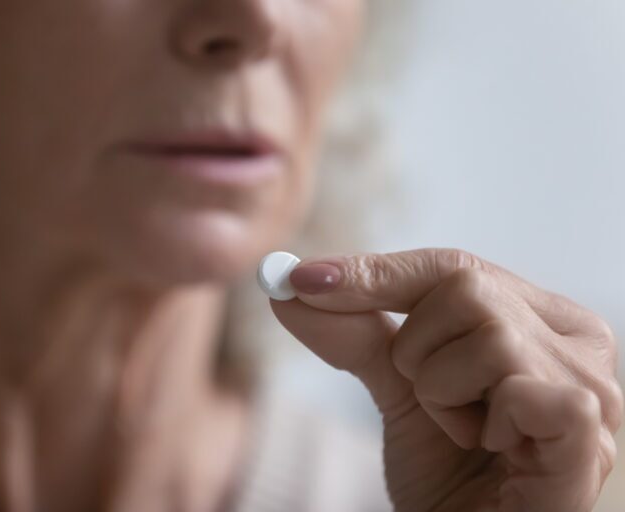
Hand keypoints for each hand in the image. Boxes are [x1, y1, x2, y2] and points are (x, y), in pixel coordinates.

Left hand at [269, 248, 622, 511]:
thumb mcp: (396, 385)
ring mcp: (591, 386)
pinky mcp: (587, 436)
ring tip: (469, 436)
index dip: (375, 272)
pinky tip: (498, 453)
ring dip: (444, 397)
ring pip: (488, 337)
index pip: (452, 266)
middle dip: (417, 353)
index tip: (301, 280)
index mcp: (537, 316)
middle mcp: (576, 340)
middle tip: (434, 405)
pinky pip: (523, 391)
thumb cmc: (446, 470)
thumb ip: (354, 331)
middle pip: (466, 288)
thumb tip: (291, 284)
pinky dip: (484, 422)